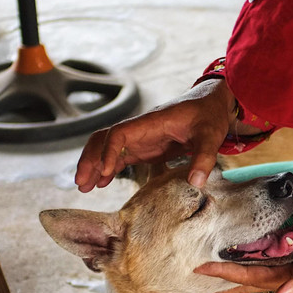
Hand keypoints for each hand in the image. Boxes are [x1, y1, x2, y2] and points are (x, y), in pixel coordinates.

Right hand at [75, 78, 233, 191]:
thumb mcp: (211, 134)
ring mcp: (140, 139)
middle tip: (81, 183)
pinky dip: (107, 169)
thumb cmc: (209, 115)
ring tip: (84, 187)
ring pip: (107, 149)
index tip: (104, 171)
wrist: (211, 104)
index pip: (119, 133)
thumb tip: (196, 183)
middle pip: (103, 139)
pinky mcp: (145, 148)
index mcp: (151, 122)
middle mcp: (139, 129)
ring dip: (94, 166)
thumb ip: (204, 157)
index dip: (108, 151)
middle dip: (90, 159)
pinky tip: (101, 183)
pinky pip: (119, 157)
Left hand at [195, 235, 292, 292]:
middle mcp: (283, 274)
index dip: (223, 274)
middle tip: (197, 278)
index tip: (200, 270)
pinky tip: (249, 248)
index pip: (246, 276)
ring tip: (218, 269)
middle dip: (223, 278)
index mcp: (284, 280)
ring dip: (237, 267)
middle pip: (245, 276)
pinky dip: (259, 251)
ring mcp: (290, 264)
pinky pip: (273, 252)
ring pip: (256, 265)